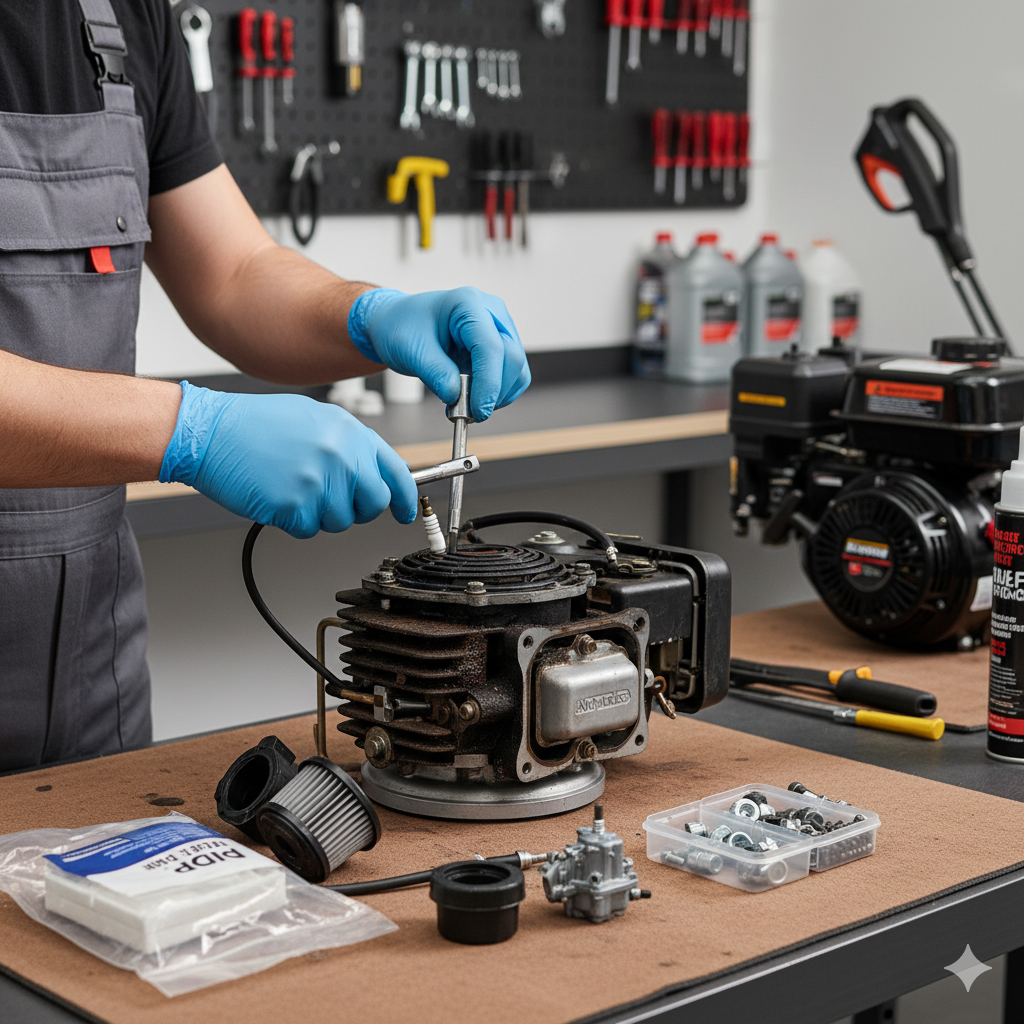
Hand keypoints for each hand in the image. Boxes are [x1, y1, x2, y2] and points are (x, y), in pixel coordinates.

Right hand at [159, 383, 417, 537]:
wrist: (210, 432)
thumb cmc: (255, 424)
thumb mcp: (315, 419)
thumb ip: (349, 445)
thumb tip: (373, 473)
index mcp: (350, 432)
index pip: (395, 472)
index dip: (405, 498)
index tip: (406, 511)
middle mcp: (341, 456)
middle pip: (373, 504)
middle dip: (359, 510)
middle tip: (334, 501)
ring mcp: (320, 482)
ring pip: (340, 521)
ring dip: (319, 514)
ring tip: (293, 486)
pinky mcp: (295, 506)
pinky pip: (308, 530)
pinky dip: (293, 521)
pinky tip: (277, 496)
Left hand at [348, 286, 530, 421]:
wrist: (399, 324)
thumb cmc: (403, 327)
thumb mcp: (411, 350)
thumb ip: (435, 373)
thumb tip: (457, 397)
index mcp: (468, 304)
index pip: (491, 346)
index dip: (489, 383)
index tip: (478, 411)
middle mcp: (491, 313)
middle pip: (511, 358)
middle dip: (493, 391)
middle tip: (467, 412)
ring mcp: (500, 329)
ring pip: (517, 370)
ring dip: (497, 395)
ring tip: (466, 403)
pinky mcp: (501, 347)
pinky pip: (512, 377)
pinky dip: (497, 394)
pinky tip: (474, 396)